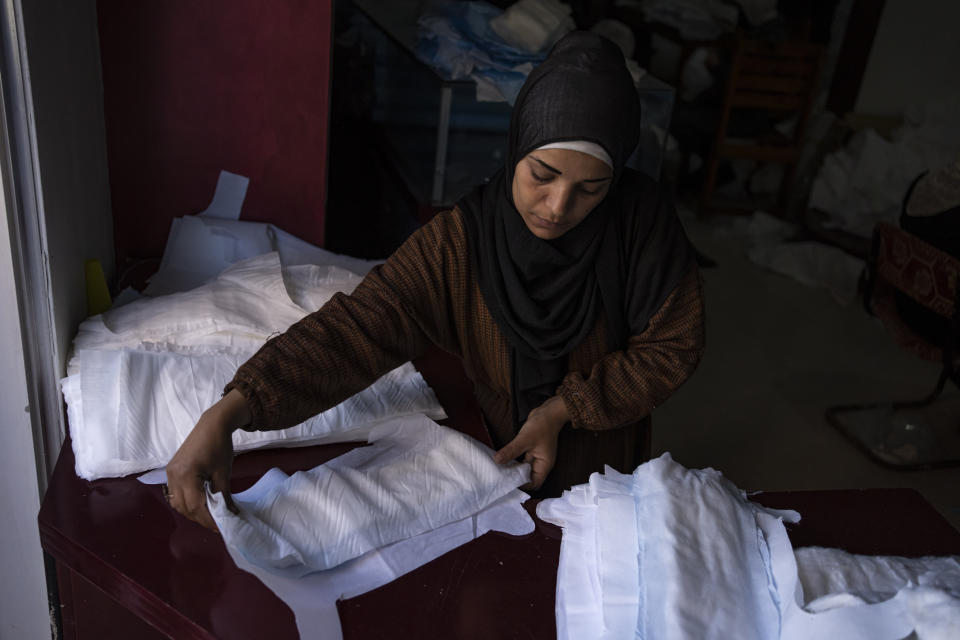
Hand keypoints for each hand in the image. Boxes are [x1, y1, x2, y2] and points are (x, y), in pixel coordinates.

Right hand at [165, 389, 249, 530]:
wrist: (212, 425)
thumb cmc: (219, 446)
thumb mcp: (223, 473)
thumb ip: (223, 496)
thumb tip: (229, 515)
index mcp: (186, 475)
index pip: (196, 506)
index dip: (208, 520)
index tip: (222, 527)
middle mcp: (173, 475)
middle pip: (184, 507)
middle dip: (201, 518)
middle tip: (217, 525)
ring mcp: (170, 473)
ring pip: (177, 503)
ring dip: (192, 512)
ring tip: (210, 516)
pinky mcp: (171, 470)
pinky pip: (176, 493)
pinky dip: (187, 502)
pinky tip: (200, 504)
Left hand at [494, 395, 569, 489]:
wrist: (549, 411)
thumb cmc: (542, 426)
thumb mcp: (524, 439)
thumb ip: (511, 451)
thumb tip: (497, 461)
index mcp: (544, 465)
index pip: (534, 483)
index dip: (523, 486)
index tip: (509, 484)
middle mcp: (541, 463)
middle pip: (528, 477)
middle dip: (516, 479)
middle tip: (501, 479)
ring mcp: (536, 456)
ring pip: (524, 468)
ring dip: (514, 469)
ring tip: (500, 471)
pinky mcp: (531, 449)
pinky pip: (522, 459)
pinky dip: (514, 460)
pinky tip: (504, 459)